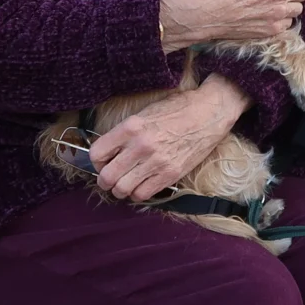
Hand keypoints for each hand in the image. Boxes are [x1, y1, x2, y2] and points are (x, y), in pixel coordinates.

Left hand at [91, 77, 250, 200]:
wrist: (208, 113)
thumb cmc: (176, 109)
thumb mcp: (144, 113)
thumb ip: (124, 133)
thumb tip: (108, 151)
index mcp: (131, 127)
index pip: (97, 153)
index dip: (96, 161)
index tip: (103, 161)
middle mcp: (140, 146)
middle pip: (107, 176)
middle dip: (104, 180)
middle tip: (109, 177)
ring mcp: (156, 162)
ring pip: (122, 189)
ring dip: (120, 189)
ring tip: (125, 182)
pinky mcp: (170, 174)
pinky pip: (143, 194)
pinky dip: (137, 193)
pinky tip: (141, 185)